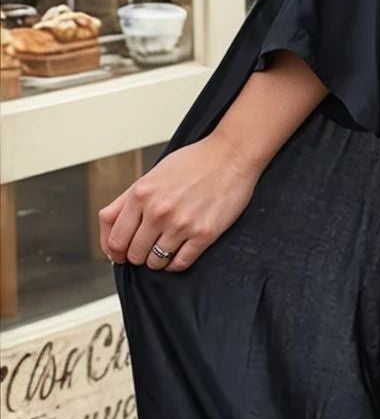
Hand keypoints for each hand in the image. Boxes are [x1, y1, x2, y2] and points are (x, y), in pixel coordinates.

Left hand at [99, 134, 259, 274]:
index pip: (115, 239)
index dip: (115, 251)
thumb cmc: (194, 162)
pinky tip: (179, 252)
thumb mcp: (151, 175)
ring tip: (164, 248)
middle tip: (145, 249)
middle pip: (134, 254)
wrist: (231, 155)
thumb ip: (125, 202)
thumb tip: (109, 233)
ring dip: (157, 260)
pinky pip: (180, 263)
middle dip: (137, 255)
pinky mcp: (203, 234)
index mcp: (140, 194)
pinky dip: (175, 263)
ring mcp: (181, 224)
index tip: (120, 254)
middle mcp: (158, 211)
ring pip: (156, 262)